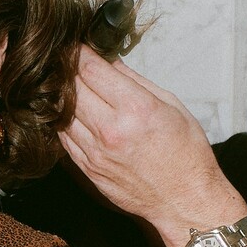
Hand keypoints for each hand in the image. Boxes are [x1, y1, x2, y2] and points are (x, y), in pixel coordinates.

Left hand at [62, 48, 246, 246]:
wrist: (183, 201)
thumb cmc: (186, 155)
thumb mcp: (171, 106)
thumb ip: (136, 82)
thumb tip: (110, 62)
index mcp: (135, 109)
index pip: (90, 70)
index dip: (78, 52)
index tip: (75, 44)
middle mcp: (111, 130)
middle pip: (70, 88)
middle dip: (65, 69)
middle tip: (65, 59)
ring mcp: (95, 152)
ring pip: (60, 113)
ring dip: (60, 96)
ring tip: (64, 84)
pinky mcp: (87, 169)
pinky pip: (63, 138)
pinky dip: (62, 121)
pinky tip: (69, 112)